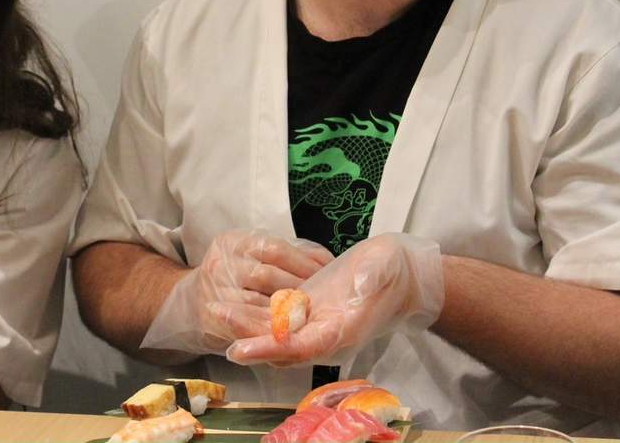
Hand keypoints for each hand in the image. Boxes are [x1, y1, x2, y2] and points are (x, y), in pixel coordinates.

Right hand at [140, 229, 331, 355]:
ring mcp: (216, 293)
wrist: (192, 305)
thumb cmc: (234, 278)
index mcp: (233, 242)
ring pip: (258, 303)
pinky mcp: (216, 320)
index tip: (326, 274)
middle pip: (266, 275)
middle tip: (322, 298)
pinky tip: (291, 332)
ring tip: (311, 315)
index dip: (303, 262)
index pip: (274, 249)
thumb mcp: (250, 256)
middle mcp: (221, 264)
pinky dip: (273, 330)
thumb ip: (284, 255)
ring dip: (289, 311)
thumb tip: (327, 262)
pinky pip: (250, 327)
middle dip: (299, 288)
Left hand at [227, 233, 443, 366]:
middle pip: (280, 346)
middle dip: (248, 339)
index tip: (240, 348)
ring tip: (217, 311)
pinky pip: (280, 317)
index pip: (301, 347)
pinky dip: (258, 315)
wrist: (403, 274)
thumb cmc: (395, 272)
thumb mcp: (384, 271)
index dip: (269, 349)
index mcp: (342, 332)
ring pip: (276, 333)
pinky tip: (235, 304)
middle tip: (217, 324)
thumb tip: (360, 285)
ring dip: (247, 327)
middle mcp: (325, 334)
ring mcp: (316, 322)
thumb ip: (371, 280)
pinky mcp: (310, 307)